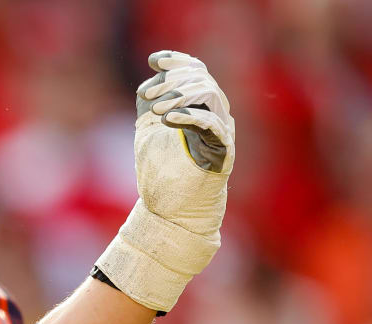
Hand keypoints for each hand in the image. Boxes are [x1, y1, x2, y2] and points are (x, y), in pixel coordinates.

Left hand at [98, 49, 236, 311]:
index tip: (154, 60)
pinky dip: (188, 117)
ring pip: (210, 96)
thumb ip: (151, 106)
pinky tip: (165, 119)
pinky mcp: (222, 153)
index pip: (197, 73)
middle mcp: (216, 117)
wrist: (169, 214)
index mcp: (200, 109)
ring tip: (156, 109)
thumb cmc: (162, 176)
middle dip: (173, 82)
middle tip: (149, 95)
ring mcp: (222, 134)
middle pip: (203, 80)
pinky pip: (212, 125)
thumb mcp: (149, 133)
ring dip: (180, 97)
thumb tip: (149, 82)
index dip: (178, 62)